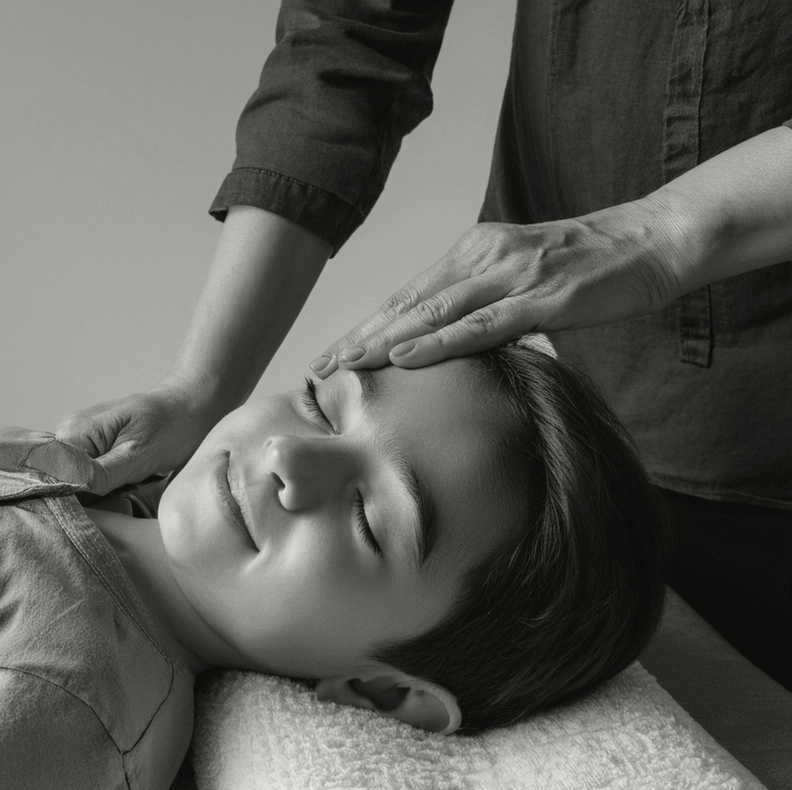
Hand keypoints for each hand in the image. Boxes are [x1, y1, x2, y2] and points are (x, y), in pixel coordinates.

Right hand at [55, 373, 221, 494]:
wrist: (193, 407)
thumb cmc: (172, 426)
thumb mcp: (138, 455)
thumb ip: (100, 475)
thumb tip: (67, 491)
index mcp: (75, 430)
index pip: (52, 475)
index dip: (69, 498)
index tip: (97, 509)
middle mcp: (71, 435)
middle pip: (62, 482)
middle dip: (86, 499)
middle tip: (120, 499)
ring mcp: (84, 443)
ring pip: (78, 484)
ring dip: (99, 496)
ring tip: (127, 491)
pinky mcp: (98, 452)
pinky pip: (92, 479)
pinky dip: (108, 489)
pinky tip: (127, 488)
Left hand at [309, 198, 683, 376]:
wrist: (650, 242)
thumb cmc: (586, 267)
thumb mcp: (523, 281)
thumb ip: (485, 305)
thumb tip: (453, 343)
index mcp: (473, 252)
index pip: (408, 295)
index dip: (366, 325)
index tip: (332, 352)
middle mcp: (482, 257)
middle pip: (407, 304)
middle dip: (359, 337)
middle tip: (319, 367)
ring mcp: (510, 275)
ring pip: (432, 314)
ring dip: (382, 342)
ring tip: (343, 366)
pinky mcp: (540, 298)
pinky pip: (480, 325)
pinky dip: (437, 343)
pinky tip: (403, 357)